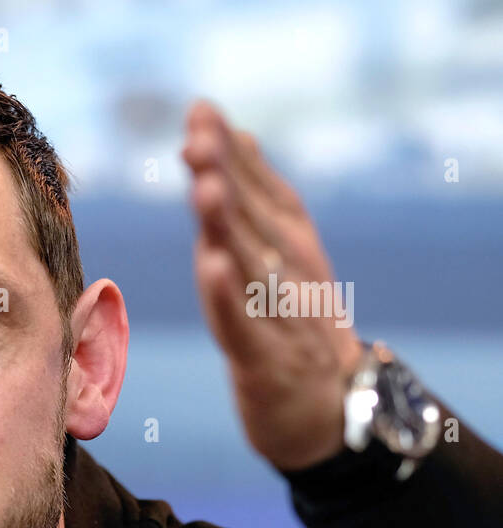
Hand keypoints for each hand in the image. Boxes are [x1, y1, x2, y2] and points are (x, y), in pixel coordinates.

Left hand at [181, 101, 363, 471]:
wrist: (334, 413)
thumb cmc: (296, 328)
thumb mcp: (280, 257)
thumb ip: (255, 198)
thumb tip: (234, 134)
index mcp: (290, 248)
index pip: (258, 191)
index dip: (230, 151)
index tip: (200, 109)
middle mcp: (291, 275)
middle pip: (252, 220)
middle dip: (224, 176)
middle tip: (197, 136)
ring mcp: (282, 318)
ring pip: (250, 266)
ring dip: (227, 226)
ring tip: (205, 186)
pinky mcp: (266, 364)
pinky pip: (244, 327)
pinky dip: (229, 297)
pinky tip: (212, 266)